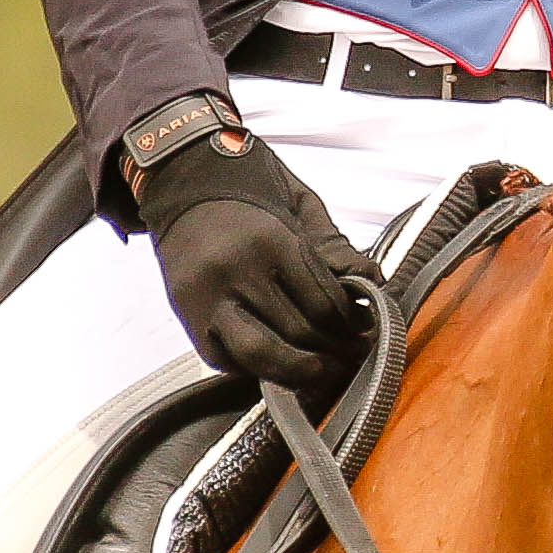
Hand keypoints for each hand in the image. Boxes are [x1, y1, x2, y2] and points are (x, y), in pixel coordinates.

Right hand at [135, 122, 377, 392]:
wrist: (182, 180)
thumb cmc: (249, 189)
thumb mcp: (299, 203)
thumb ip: (333, 246)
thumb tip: (371, 281)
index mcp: (270, 240)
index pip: (323, 302)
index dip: (351, 324)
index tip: (365, 329)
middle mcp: (236, 272)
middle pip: (298, 332)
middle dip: (335, 352)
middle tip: (354, 357)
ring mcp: (206, 298)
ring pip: (260, 355)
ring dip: (298, 372)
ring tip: (322, 372)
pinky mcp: (186, 316)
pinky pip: (226, 359)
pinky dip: (256, 368)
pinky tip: (279, 362)